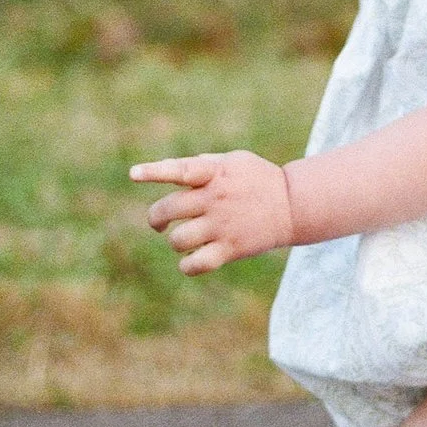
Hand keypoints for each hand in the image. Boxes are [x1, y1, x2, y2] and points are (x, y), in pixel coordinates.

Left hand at [133, 150, 295, 272]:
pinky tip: (192, 259)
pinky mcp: (230, 248)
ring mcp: (222, 225)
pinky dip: (187, 265)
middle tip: (160, 223)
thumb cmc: (258, 179)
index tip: (133, 174)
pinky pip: (196, 264)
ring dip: (175, 241)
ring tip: (184, 239)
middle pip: (168, 210)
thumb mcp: (233, 161)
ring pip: (178, 240)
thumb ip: (200, 165)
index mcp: (215, 173)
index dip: (155, 172)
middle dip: (156, 219)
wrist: (293, 205)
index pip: (181, 170)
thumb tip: (164, 171)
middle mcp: (216, 198)